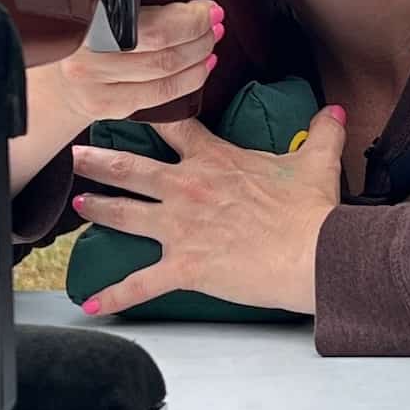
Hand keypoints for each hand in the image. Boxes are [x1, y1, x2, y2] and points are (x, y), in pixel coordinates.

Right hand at [51, 0, 222, 125]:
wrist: (55, 58)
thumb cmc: (93, 8)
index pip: (145, 9)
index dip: (188, 13)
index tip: (210, 7)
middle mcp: (81, 40)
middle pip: (160, 43)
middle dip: (199, 34)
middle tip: (214, 23)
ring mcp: (87, 76)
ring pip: (162, 71)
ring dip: (198, 57)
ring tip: (209, 44)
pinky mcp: (98, 103)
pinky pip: (156, 96)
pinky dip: (187, 82)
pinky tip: (198, 68)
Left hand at [70, 105, 345, 315]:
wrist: (313, 253)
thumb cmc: (311, 210)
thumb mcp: (318, 163)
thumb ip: (322, 133)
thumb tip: (334, 111)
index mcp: (213, 159)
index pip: (171, 128)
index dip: (147, 116)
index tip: (125, 108)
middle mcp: (187, 188)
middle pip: (132, 168)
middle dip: (99, 160)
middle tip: (75, 154)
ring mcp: (181, 227)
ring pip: (125, 213)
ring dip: (99, 209)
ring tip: (77, 206)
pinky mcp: (184, 266)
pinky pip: (141, 282)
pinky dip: (114, 293)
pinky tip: (92, 301)